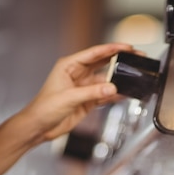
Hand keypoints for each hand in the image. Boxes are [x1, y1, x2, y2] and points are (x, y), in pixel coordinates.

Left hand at [18, 42, 137, 143]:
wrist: (39, 127)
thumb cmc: (44, 108)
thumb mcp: (69, 97)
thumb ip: (92, 92)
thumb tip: (112, 88)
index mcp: (69, 66)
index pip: (94, 53)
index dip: (111, 49)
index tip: (125, 47)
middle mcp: (78, 74)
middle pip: (103, 64)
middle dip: (118, 60)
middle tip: (134, 57)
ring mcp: (84, 88)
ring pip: (106, 81)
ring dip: (118, 80)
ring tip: (132, 78)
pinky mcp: (88, 100)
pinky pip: (105, 95)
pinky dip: (114, 95)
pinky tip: (124, 93)